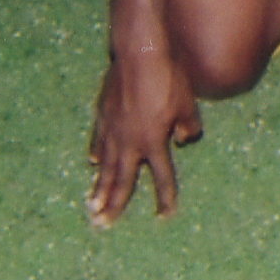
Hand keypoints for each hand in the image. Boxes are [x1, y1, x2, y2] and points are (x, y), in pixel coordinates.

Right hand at [87, 45, 200, 225]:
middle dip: (113, 205)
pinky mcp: (103, 114)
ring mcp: (113, 129)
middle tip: (101, 226)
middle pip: (122, 181)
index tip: (165, 217)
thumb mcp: (188, 105)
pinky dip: (97, 154)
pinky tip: (93, 163)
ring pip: (105, 166)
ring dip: (98, 188)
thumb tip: (185, 140)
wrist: (140, 53)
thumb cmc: (168, 77)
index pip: (163, 178)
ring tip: (91, 208)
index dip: (165, 199)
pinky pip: (99, 141)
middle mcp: (130, 142)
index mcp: (154, 142)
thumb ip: (189, 127)